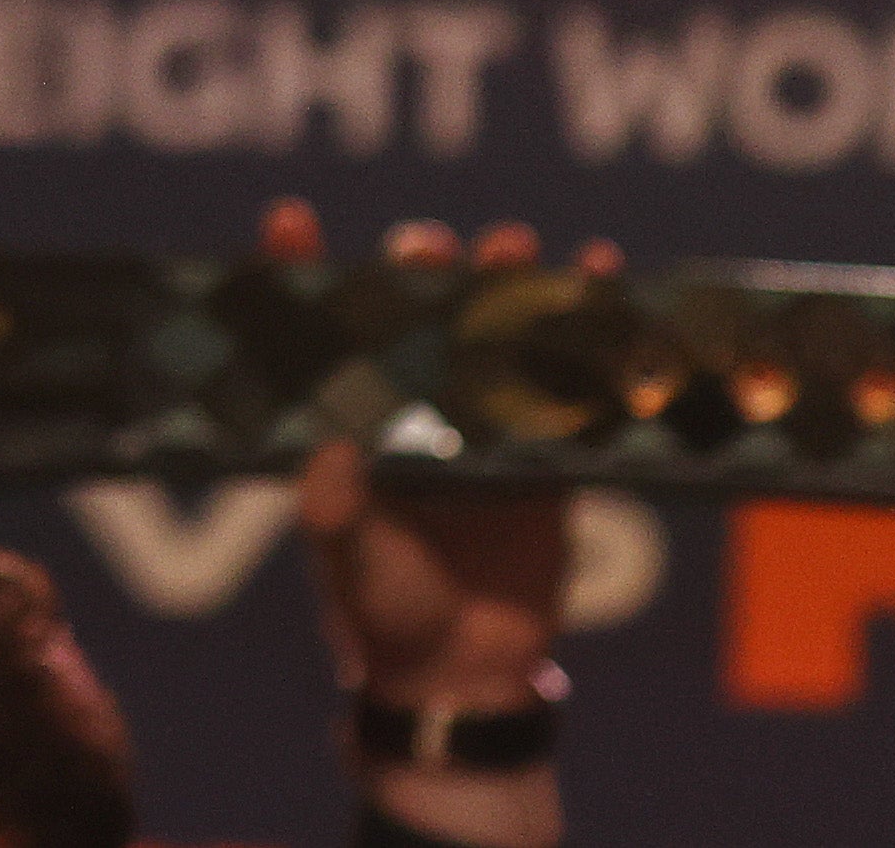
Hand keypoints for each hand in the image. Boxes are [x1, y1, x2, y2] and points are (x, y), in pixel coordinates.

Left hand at [264, 203, 584, 847]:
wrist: (459, 676)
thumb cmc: (379, 612)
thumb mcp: (347, 558)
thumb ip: (337, 511)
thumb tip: (331, 455)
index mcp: (348, 421)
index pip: (314, 331)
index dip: (297, 272)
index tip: (290, 218)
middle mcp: (409, 407)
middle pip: (412, 315)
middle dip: (421, 270)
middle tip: (433, 249)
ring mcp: (479, 425)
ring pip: (490, 335)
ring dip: (504, 286)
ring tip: (517, 246)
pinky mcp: (543, 457)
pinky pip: (566, 388)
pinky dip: (589, 340)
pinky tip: (604, 287)